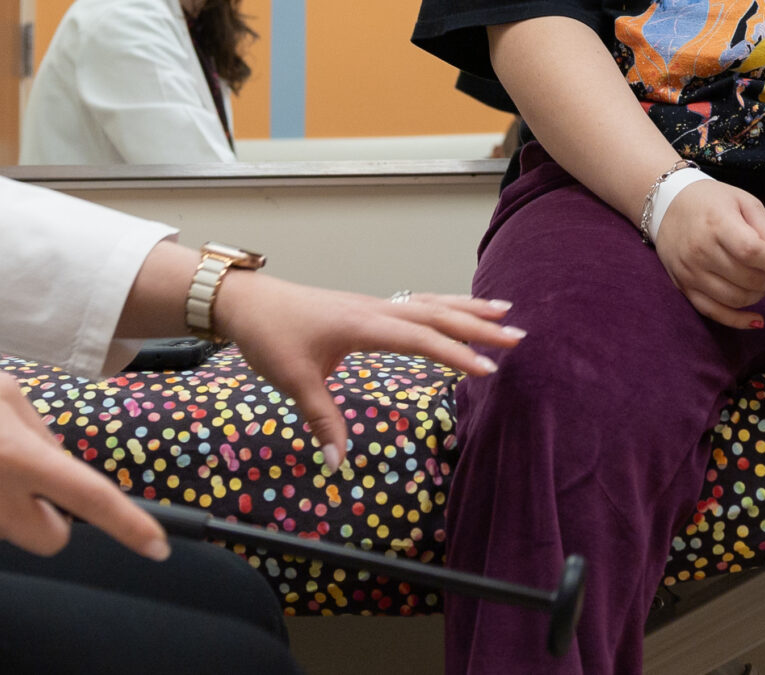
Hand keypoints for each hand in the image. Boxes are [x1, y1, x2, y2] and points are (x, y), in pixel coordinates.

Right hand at [0, 351, 170, 561]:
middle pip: (50, 538)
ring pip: (5, 531)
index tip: (156, 546)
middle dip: (53, 519)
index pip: (87, 500)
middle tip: (33, 484)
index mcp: (15, 456)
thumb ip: (37, 431)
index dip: (128, 526)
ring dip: (4, 507)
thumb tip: (56, 464)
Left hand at [213, 274, 522, 469]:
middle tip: (517, 335)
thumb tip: (338, 463)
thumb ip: (322, 419)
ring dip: (466, 309)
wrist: (247, 301)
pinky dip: (443, 307)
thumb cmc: (270, 336)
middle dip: (478, 326)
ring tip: (503, 312)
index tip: (489, 370)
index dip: (456, 354)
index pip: (420, 338)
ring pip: (429, 303)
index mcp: (362, 324)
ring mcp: (372, 305)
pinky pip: (415, 303)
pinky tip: (455, 311)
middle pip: (436, 314)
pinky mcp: (367, 308)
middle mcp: (374, 309)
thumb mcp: (293, 381)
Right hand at [654, 178, 764, 328]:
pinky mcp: (684, 286)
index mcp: (718, 225)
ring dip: (761, 296)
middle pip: (749, 279)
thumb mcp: (744, 201)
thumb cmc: (711, 201)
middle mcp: (701, 251)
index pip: (753, 253)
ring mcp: (690, 272)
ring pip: (736, 299)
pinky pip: (714, 312)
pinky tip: (757, 320)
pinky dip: (738, 320)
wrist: (667, 204)